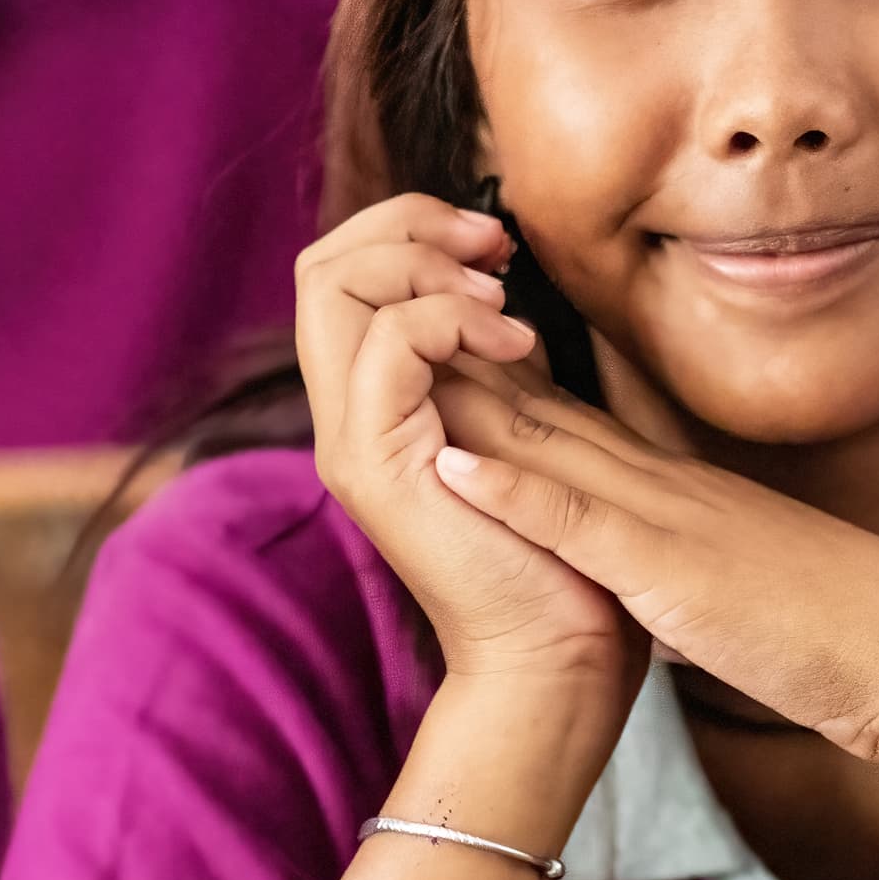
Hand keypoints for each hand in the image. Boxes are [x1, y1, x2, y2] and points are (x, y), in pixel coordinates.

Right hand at [291, 195, 643, 703]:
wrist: (559, 656)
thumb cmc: (557, 555)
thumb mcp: (517, 428)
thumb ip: (487, 363)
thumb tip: (493, 284)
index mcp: (376, 403)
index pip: (340, 269)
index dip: (410, 226)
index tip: (495, 243)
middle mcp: (349, 415)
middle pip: (319, 264)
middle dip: (408, 224)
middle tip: (493, 248)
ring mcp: (354, 441)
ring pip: (330, 286)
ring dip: (425, 267)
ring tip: (502, 304)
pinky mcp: (378, 465)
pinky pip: (383, 344)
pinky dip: (448, 319)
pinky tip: (517, 345)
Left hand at [426, 377, 878, 766]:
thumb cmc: (838, 633)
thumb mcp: (740, 590)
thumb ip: (690, 576)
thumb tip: (656, 590)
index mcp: (677, 495)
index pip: (572, 427)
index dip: (496, 387)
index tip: (427, 356)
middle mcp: (665, 487)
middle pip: (545, 414)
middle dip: (457, 370)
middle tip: (376, 323)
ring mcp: (669, 521)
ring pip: (552, 447)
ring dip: (467, 405)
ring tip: (385, 362)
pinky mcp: (674, 573)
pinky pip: (585, 525)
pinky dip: (519, 492)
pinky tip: (456, 462)